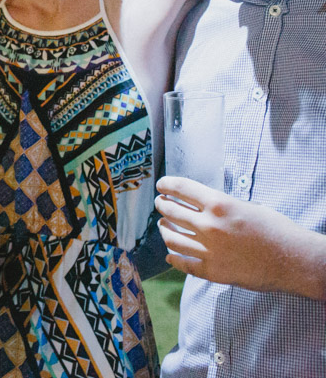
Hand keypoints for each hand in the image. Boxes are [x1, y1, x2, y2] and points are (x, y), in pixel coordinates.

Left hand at [155, 176, 320, 295]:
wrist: (294, 260)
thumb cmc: (276, 230)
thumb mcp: (246, 206)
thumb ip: (220, 206)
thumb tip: (199, 204)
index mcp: (219, 204)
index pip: (181, 188)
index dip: (166, 185)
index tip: (161, 185)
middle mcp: (209, 226)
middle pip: (171, 211)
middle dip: (162, 205)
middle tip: (161, 204)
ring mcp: (208, 250)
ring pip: (171, 238)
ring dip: (163, 229)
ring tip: (163, 226)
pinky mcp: (212, 271)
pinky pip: (183, 264)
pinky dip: (173, 258)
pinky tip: (170, 255)